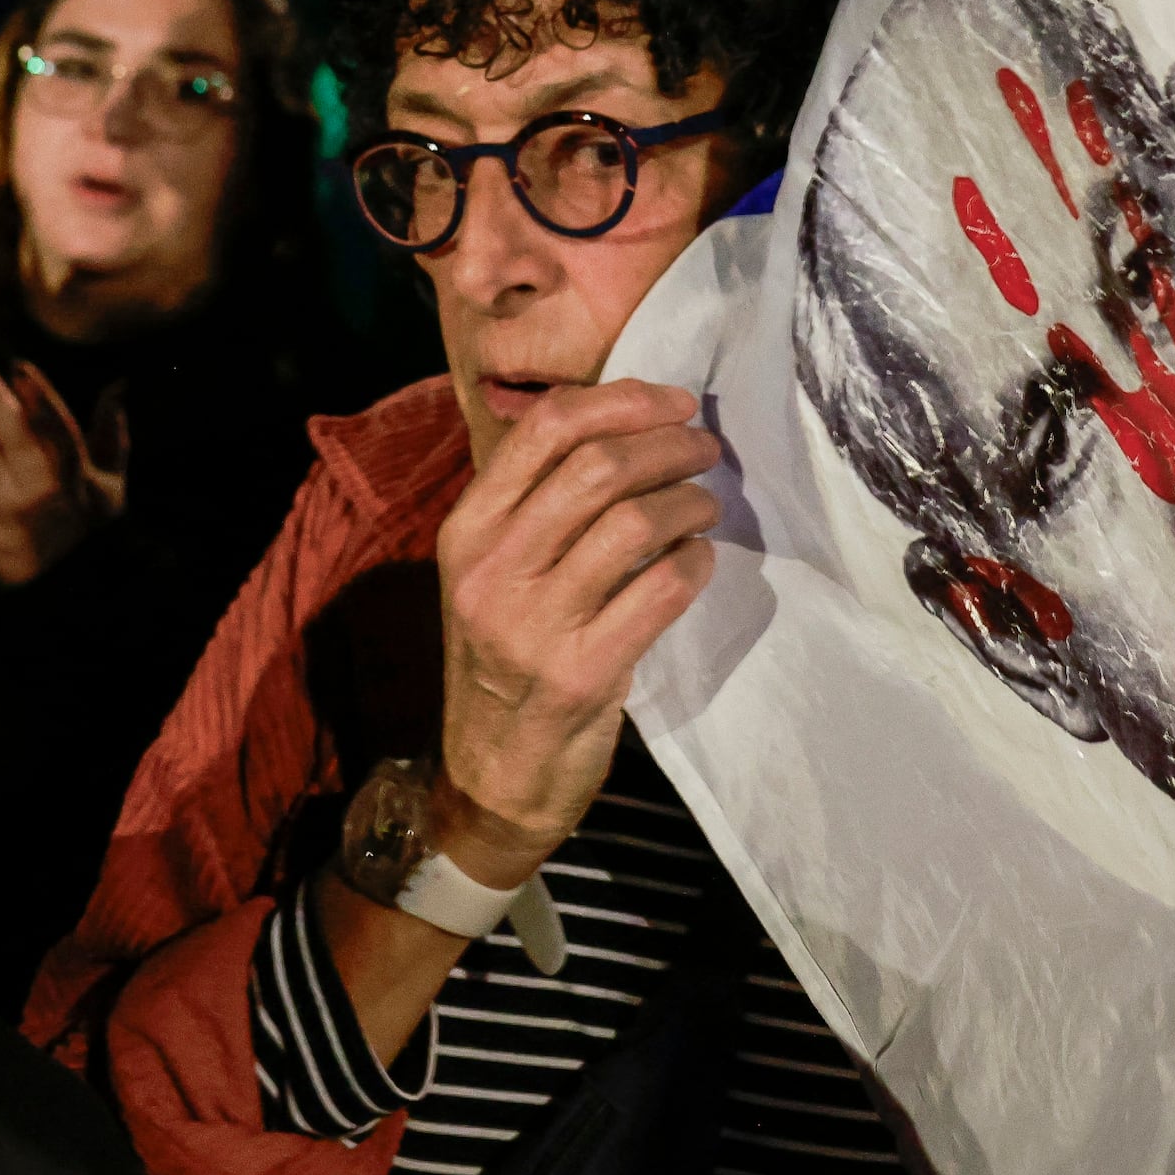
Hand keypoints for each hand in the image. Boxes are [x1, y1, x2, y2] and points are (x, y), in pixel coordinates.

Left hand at [0, 359, 127, 586]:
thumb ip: (112, 434)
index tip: (19, 365)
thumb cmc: (88, 522)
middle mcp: (46, 497)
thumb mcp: (113, 483)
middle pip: (18, 443)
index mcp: (80, 479)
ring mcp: (14, 520)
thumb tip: (118, 385)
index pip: (59, 431)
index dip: (40, 397)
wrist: (70, 587)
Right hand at [432, 380, 723, 883]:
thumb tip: (623, 427)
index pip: (546, 428)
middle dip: (668, 443)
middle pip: (596, 466)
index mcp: (467, 531)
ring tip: (706, 504)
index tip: (673, 401)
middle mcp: (491, 570)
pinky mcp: (579, 673)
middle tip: (704, 448)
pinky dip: (695, 564)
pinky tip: (700, 562)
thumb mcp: (491, 575)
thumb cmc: (504, 659)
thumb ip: (536, 506)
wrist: (490, 775)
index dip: (622, 400)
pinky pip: (661, 591)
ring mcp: (533, 624)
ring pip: (635, 522)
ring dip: (690, 500)